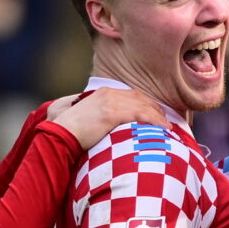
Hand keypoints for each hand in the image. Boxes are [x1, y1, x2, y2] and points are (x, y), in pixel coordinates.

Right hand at [48, 87, 171, 147]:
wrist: (60, 135)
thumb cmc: (71, 132)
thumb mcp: (88, 118)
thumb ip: (103, 117)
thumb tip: (113, 127)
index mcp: (104, 93)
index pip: (132, 95)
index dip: (147, 104)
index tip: (156, 114)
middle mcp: (109, 94)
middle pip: (140, 98)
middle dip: (156, 109)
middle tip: (166, 122)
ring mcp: (111, 102)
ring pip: (143, 106)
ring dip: (158, 117)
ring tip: (168, 128)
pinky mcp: (112, 113)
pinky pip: (141, 115)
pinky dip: (155, 121)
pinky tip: (163, 130)